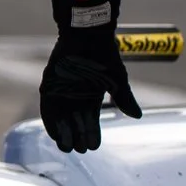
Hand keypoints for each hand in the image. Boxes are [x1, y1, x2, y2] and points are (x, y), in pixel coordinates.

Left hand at [39, 6, 141, 152]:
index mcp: (92, 96)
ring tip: (67, 147)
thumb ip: (124, 98)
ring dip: (64, 133)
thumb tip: (137, 116)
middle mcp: (76, 96)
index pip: (91, 121)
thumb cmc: (104, 55)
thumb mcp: (117, 79)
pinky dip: (51, 121)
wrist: (87, 35)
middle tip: (80, 150)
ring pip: (62, 119)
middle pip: (75, 123)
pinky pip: (48, 108)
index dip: (92, 134)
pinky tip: (55, 134)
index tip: (94, 147)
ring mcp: (62, 92)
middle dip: (77, 137)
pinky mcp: (49, 86)